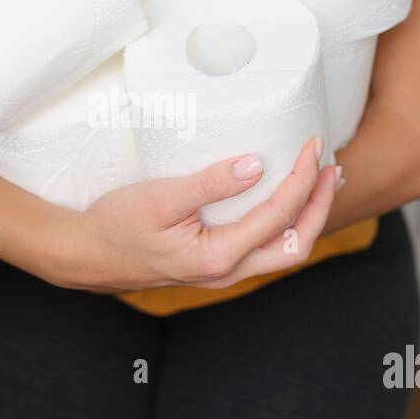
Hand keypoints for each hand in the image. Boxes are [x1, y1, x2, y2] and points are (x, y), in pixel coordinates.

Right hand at [56, 138, 340, 292]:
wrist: (86, 254)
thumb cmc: (116, 225)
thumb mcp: (160, 197)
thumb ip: (210, 183)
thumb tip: (256, 163)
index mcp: (218, 257)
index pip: (278, 216)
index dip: (302, 179)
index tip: (312, 146)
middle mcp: (227, 272)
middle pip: (295, 245)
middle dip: (320, 206)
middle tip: (332, 168)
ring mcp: (222, 273)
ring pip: (281, 251)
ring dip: (306, 217)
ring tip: (320, 182)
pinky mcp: (214, 264)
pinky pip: (262, 248)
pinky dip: (283, 224)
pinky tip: (283, 199)